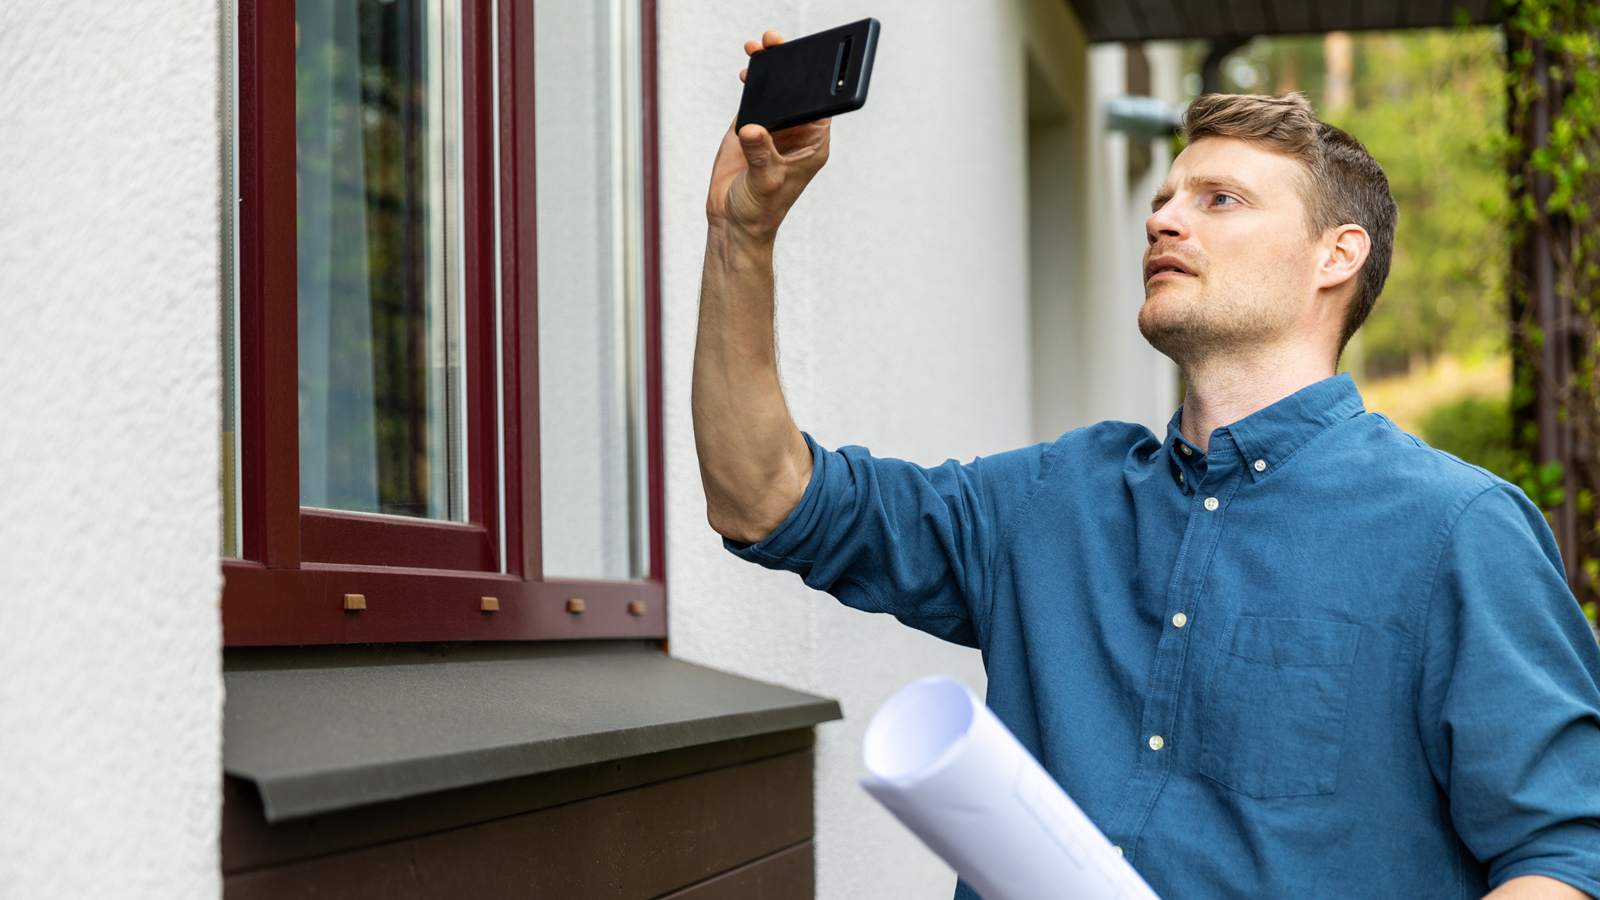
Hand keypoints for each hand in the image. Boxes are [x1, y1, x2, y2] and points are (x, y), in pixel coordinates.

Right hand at [706, 30, 830, 243]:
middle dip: (788, 69)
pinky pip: (754, 99)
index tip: (807, 62)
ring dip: (767, 73)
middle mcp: (796, 134)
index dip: (816, 82)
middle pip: (797, 92)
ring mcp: (773, 130)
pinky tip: (748, 71)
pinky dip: (751, 84)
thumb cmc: (761, 210)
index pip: (820, 106)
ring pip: (775, 92)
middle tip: (776, 46)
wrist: (733, 222)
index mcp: (812, 145)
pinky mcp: (750, 129)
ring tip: (757, 52)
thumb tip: (753, 129)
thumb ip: (761, 153)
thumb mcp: (767, 181)